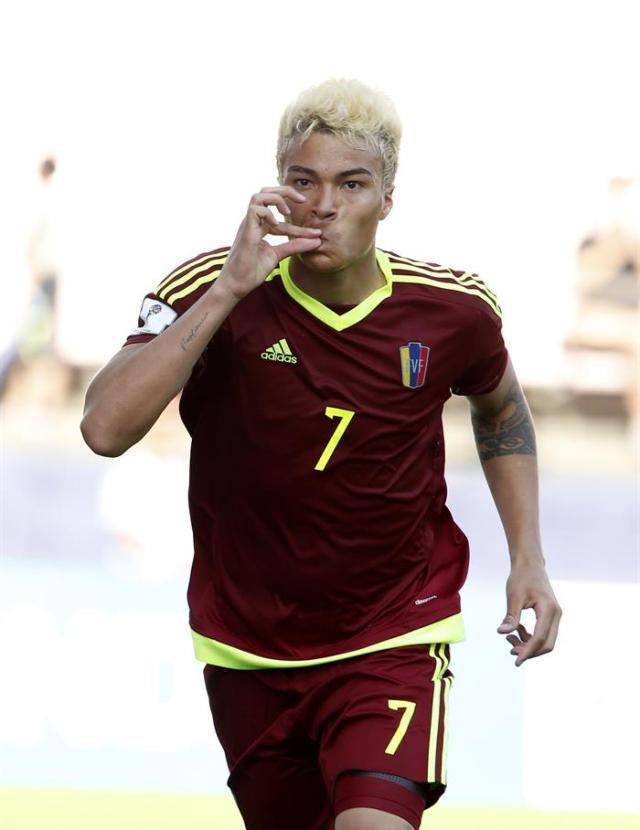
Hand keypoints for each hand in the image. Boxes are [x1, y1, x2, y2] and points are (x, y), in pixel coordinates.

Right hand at [217, 186, 321, 300]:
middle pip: (266, 193)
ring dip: (277, 198)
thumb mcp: (278, 256)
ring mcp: (248, 225)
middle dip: (286, 191)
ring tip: (287, 212)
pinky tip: (276, 225)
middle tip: (302, 200)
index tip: (316, 234)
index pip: (282, 219)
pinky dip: (268, 213)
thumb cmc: (251, 271)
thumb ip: (294, 246)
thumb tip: (317, 241)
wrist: (236, 285)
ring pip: (259, 196)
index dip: (300, 226)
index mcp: (260, 227)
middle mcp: (253, 222)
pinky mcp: (245, 231)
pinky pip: (254, 210)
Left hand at [497, 560, 561, 666]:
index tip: (516, 661)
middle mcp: (556, 614)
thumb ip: (511, 616)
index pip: (540, 637)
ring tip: (510, 639)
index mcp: (548, 609)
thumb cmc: (521, 577)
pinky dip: (531, 638)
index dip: (528, 651)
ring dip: (529, 645)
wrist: (530, 564)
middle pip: (547, 644)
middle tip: (511, 650)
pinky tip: (518, 630)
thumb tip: (502, 633)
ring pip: (546, 641)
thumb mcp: (513, 596)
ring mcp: (555, 616)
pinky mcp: (551, 616)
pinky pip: (544, 634)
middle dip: (529, 651)